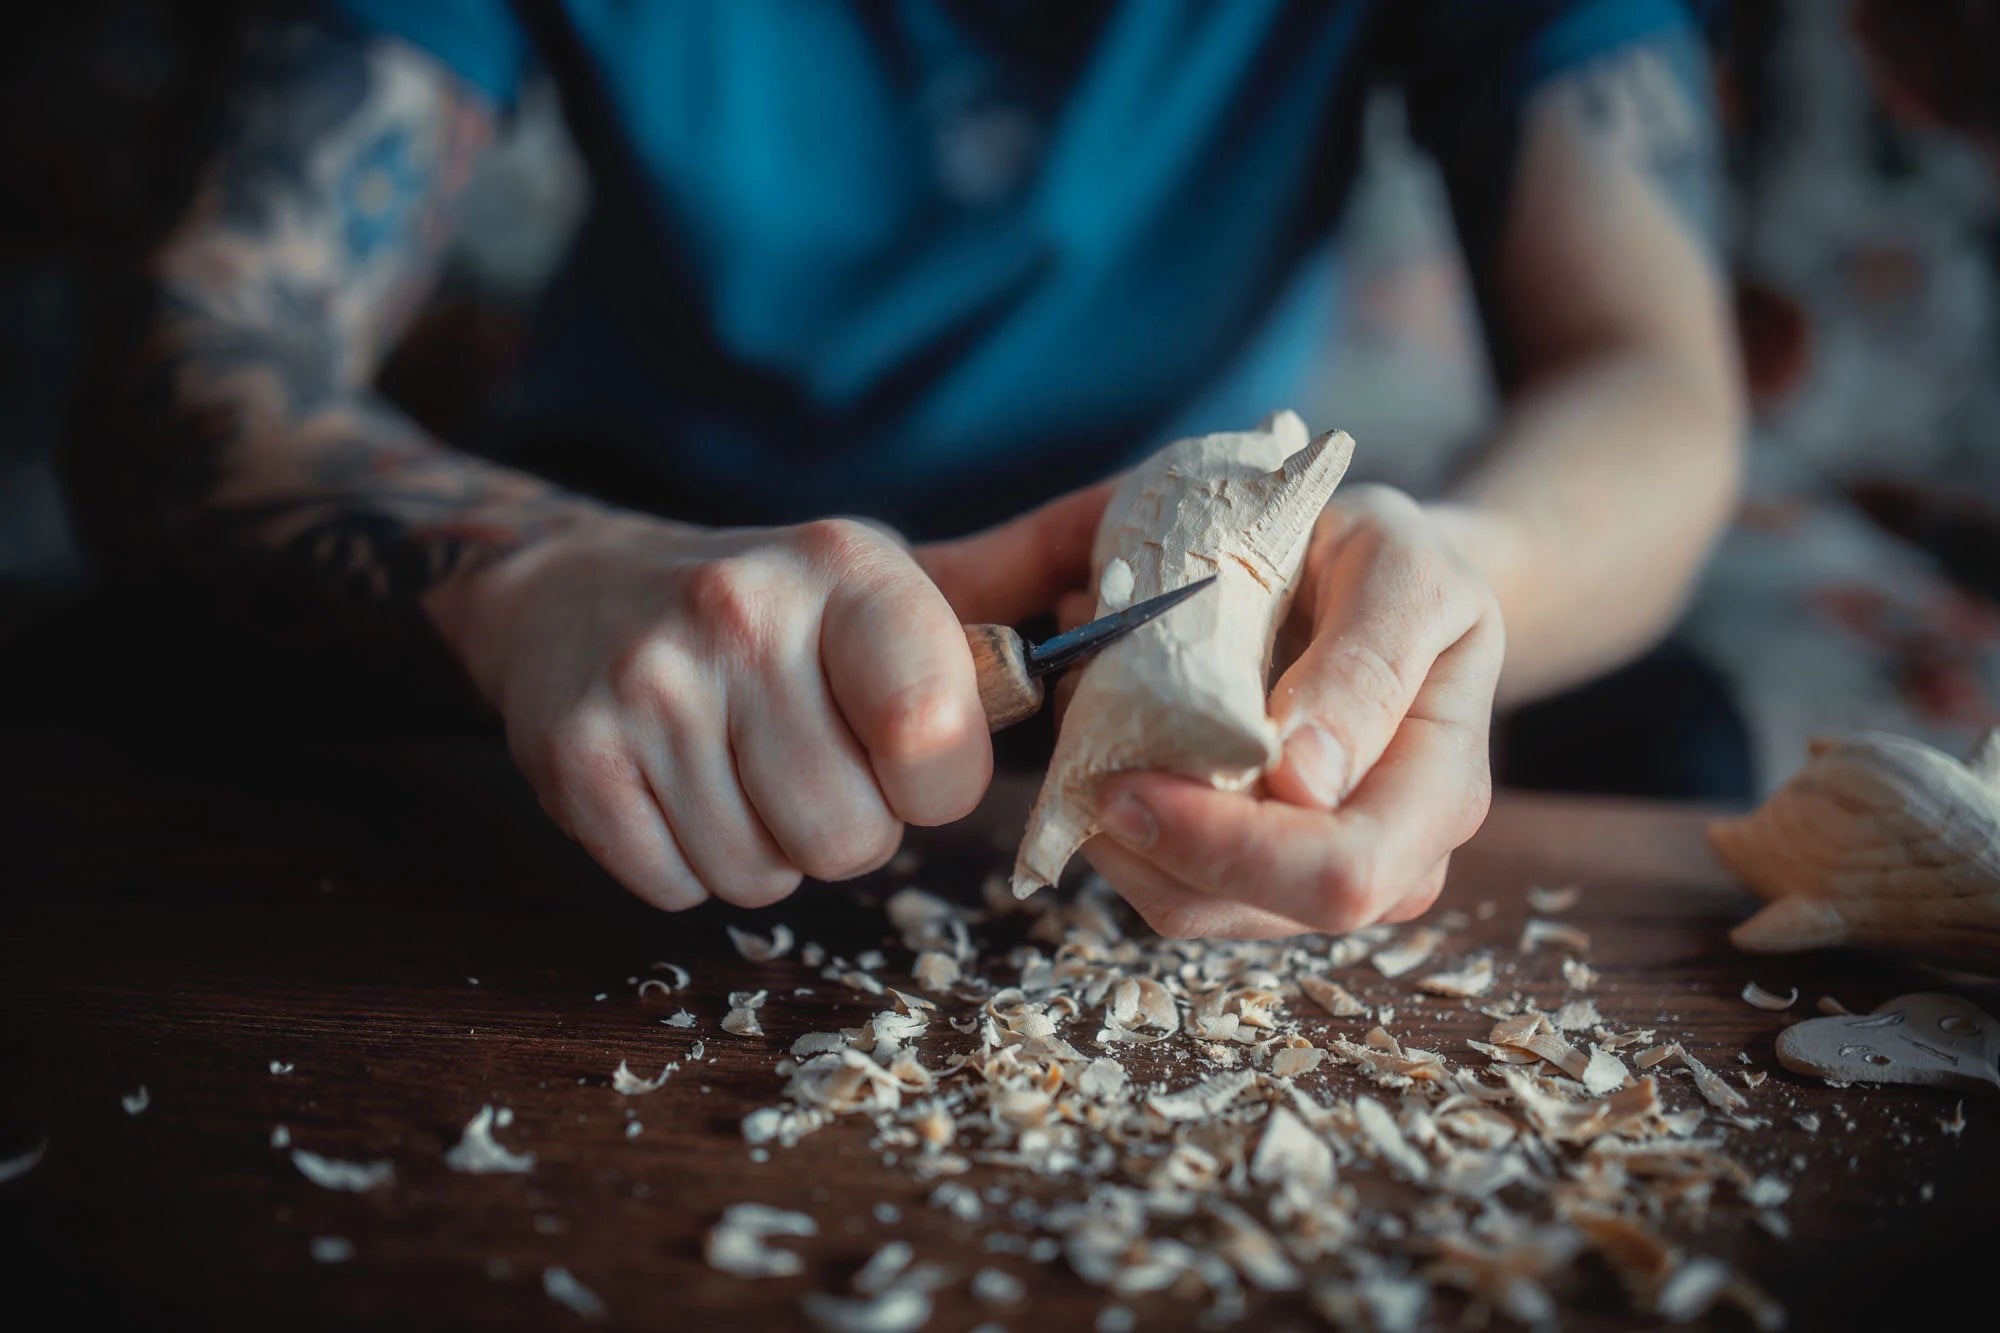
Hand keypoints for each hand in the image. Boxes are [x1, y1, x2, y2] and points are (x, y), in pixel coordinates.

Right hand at [431, 487, 1110, 909]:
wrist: (575, 593)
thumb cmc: (768, 611)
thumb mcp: (878, 585)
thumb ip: (999, 614)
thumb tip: (1144, 633)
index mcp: (849, 569)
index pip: (937, 737)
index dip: (936, 783)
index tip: (907, 756)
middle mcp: (744, 612)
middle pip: (853, 838)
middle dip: (845, 827)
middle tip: (804, 762)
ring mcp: (651, 682)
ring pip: (765, 876)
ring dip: (765, 851)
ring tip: (736, 768)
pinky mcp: (575, 753)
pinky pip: (677, 886)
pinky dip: (687, 864)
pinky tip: (676, 787)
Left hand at [1083, 485, 1505, 938]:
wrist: (1389, 586)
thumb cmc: (1397, 562)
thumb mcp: (1398, 567)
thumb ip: (1365, 664)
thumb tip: (1303, 782)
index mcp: (1443, 790)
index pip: (1344, 871)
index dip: (1232, 845)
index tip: (1134, 778)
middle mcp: (1396, 861)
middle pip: (1261, 910)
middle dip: (1157, 845)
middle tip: (1089, 759)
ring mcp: (1324, 878)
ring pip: (1198, 909)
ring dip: (1123, 834)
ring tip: (1091, 727)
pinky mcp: (1260, 874)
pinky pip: (1171, 883)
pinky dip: (1120, 827)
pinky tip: (1110, 748)